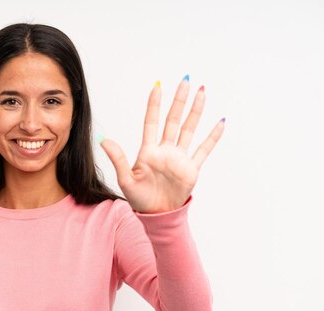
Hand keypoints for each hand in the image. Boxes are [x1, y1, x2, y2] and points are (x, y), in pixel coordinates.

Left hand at [100, 77, 224, 212]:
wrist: (157, 216)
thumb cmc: (139, 199)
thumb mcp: (126, 179)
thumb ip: (117, 159)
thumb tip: (103, 140)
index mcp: (148, 151)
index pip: (152, 122)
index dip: (154, 105)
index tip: (157, 86)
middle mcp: (165, 150)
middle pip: (173, 120)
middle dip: (179, 101)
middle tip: (186, 81)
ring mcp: (179, 158)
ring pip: (189, 129)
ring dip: (196, 111)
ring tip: (202, 93)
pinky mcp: (191, 169)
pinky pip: (204, 149)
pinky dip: (213, 137)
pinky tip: (220, 122)